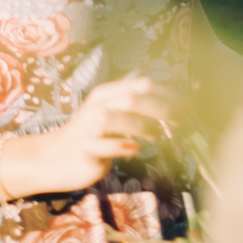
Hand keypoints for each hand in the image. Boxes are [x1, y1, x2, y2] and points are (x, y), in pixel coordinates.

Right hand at [34, 76, 182, 192]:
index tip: (188, 108)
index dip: (169, 95)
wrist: (54, 158)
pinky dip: (122, 146)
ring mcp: (89, 125)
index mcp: (108, 93)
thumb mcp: (114, 118)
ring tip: (157, 137)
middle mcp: (98, 104)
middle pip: (134, 96)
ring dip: (142, 126)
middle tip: (182, 122)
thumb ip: (137, 111)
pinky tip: (134, 149)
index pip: (143, 84)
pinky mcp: (83, 147)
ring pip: (117, 115)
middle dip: (162, 108)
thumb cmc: (92, 138)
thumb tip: (173, 110)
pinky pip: (104, 145)